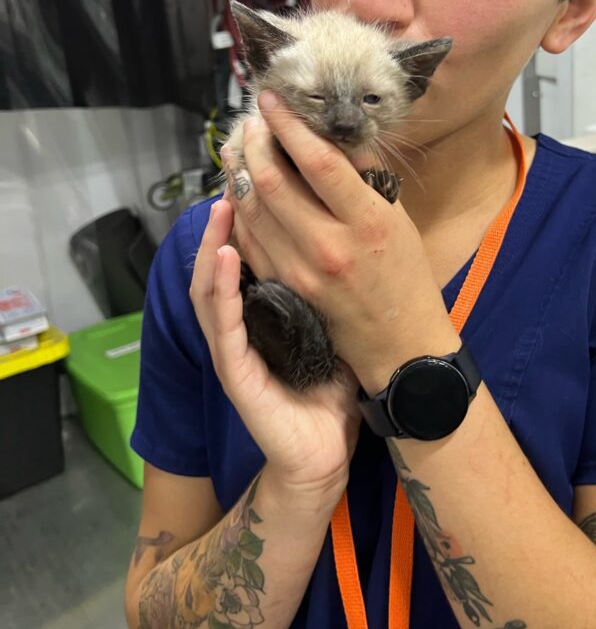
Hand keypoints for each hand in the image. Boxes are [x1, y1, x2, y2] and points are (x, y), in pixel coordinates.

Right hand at [189, 197, 359, 500]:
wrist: (324, 455)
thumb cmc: (330, 391)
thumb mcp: (329, 327)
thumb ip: (325, 289)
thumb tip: (350, 237)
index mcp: (260, 313)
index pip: (246, 255)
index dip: (248, 216)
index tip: (260, 173)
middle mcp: (239, 325)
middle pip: (221, 262)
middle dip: (226, 218)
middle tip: (236, 174)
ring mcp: (232, 348)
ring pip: (211, 286)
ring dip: (215, 244)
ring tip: (224, 204)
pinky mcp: (234, 372)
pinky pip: (223, 323)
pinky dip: (222, 288)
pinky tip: (226, 256)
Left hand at [222, 93, 459, 392]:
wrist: (400, 343)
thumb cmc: (406, 275)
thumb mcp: (397, 218)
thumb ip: (365, 175)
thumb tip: (332, 130)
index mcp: (367, 222)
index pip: (317, 161)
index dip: (289, 125)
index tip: (272, 98)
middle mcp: (330, 245)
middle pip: (273, 181)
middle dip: (255, 141)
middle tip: (252, 119)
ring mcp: (300, 270)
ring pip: (252, 209)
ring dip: (239, 170)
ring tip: (239, 145)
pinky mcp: (283, 287)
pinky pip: (248, 239)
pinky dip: (238, 208)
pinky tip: (240, 187)